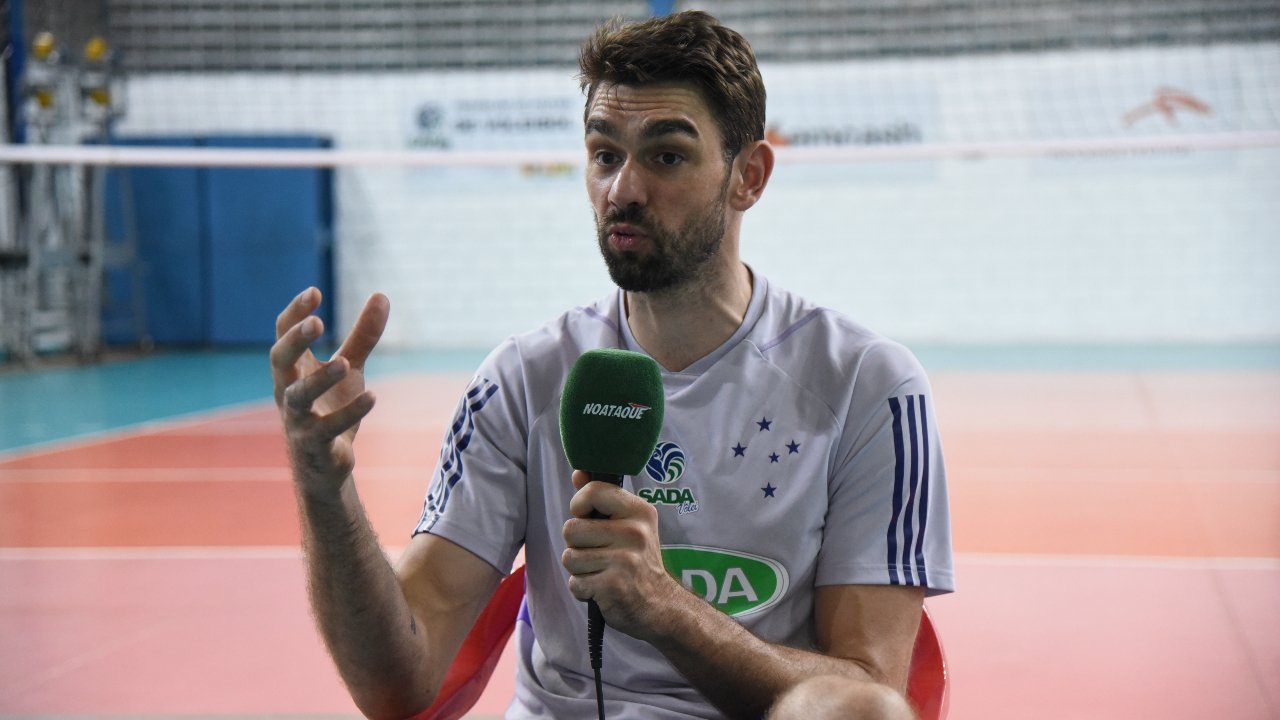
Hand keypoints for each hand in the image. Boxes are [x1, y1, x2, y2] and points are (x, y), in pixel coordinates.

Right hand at [270, 287, 388, 497]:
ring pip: (298, 396)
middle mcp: (287, 390)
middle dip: (295, 340)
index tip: (315, 291)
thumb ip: (363, 335)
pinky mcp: (314, 443)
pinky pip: (327, 428)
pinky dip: (349, 413)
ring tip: (343, 363)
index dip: (295, 312)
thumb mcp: (350, 367)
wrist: (324, 463)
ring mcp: (297, 418)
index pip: (283, 333)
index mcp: (292, 368)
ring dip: (319, 379)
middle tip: (317, 322)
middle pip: (280, 360)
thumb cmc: (330, 407)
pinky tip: (372, 397)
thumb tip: (381, 295)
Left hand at [561, 470, 679, 638]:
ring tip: (602, 572)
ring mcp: (625, 560)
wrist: (660, 606)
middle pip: (571, 528)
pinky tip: (603, 590)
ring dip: (579, 570)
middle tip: (599, 554)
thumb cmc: (637, 562)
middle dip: (577, 545)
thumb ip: (602, 498)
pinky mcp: (614, 586)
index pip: (593, 491)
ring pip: (569, 557)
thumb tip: (578, 473)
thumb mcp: (628, 524)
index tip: (587, 518)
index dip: (579, 505)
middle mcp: (635, 532)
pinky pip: (575, 583)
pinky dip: (583, 590)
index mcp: (639, 511)